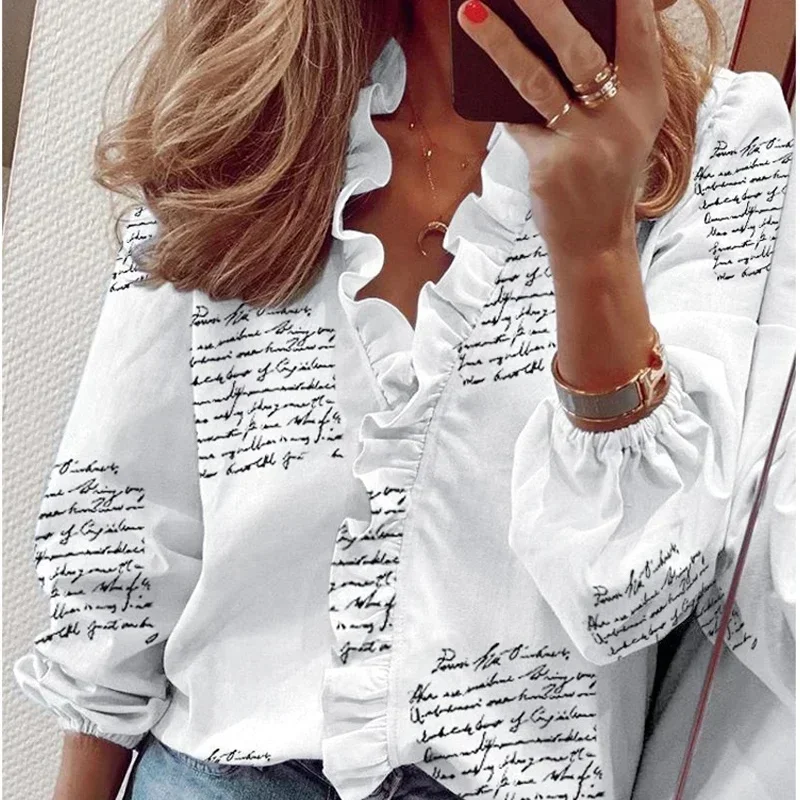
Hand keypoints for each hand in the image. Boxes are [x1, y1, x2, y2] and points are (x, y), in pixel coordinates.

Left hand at [457, 0, 668, 261]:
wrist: (595, 239)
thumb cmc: (605, 174)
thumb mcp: (628, 123)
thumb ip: (614, 78)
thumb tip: (556, 28)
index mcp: (649, 95)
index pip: (638, 25)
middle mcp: (624, 114)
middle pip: (580, 47)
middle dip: (544, 7)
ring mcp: (587, 141)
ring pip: (537, 80)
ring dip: (500, 43)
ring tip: (471, 12)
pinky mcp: (553, 164)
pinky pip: (517, 122)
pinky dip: (499, 103)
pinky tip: (477, 79)